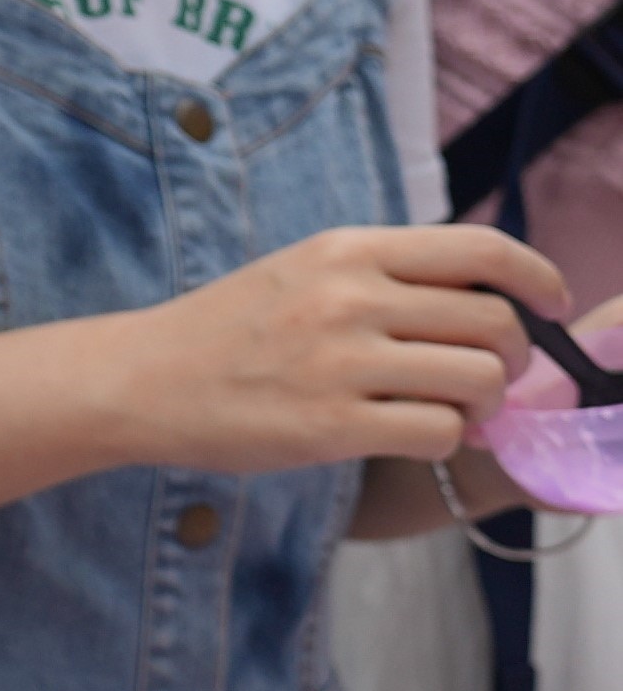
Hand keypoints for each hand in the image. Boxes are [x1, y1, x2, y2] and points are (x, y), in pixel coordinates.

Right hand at [114, 218, 575, 475]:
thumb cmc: (225, 330)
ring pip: (479, 380)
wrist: (138, 379)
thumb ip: (386, 275)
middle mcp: (349, 298)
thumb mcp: (303, 271)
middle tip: (487, 380)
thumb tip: (487, 301)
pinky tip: (414, 437)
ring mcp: (340, 363)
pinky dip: (445, 440)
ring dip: (483, 406)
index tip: (552, 305)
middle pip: (494, 323)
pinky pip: (438, 431)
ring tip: (450, 413)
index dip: (539, 278)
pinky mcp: (330, 426)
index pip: (482, 250)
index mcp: (347, 250)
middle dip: (514, 359)